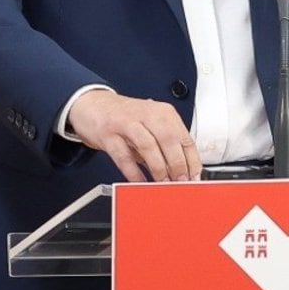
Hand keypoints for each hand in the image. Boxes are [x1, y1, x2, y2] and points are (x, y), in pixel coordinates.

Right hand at [67, 91, 201, 182]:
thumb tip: (184, 171)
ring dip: (158, 168)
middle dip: (177, 165)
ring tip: (162, 184)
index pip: (185, 138)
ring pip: (148, 146)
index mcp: (163, 113)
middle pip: (169, 140)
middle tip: (180, 183)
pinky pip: (123, 156)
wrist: (93, 105)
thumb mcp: (151, 125)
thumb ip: (166, 145)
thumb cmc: (126, 118)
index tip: (195, 178)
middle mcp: (147, 114)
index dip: (192, 160)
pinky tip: (140, 182)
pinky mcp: (109, 133)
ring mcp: (127, 123)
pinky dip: (134, 172)